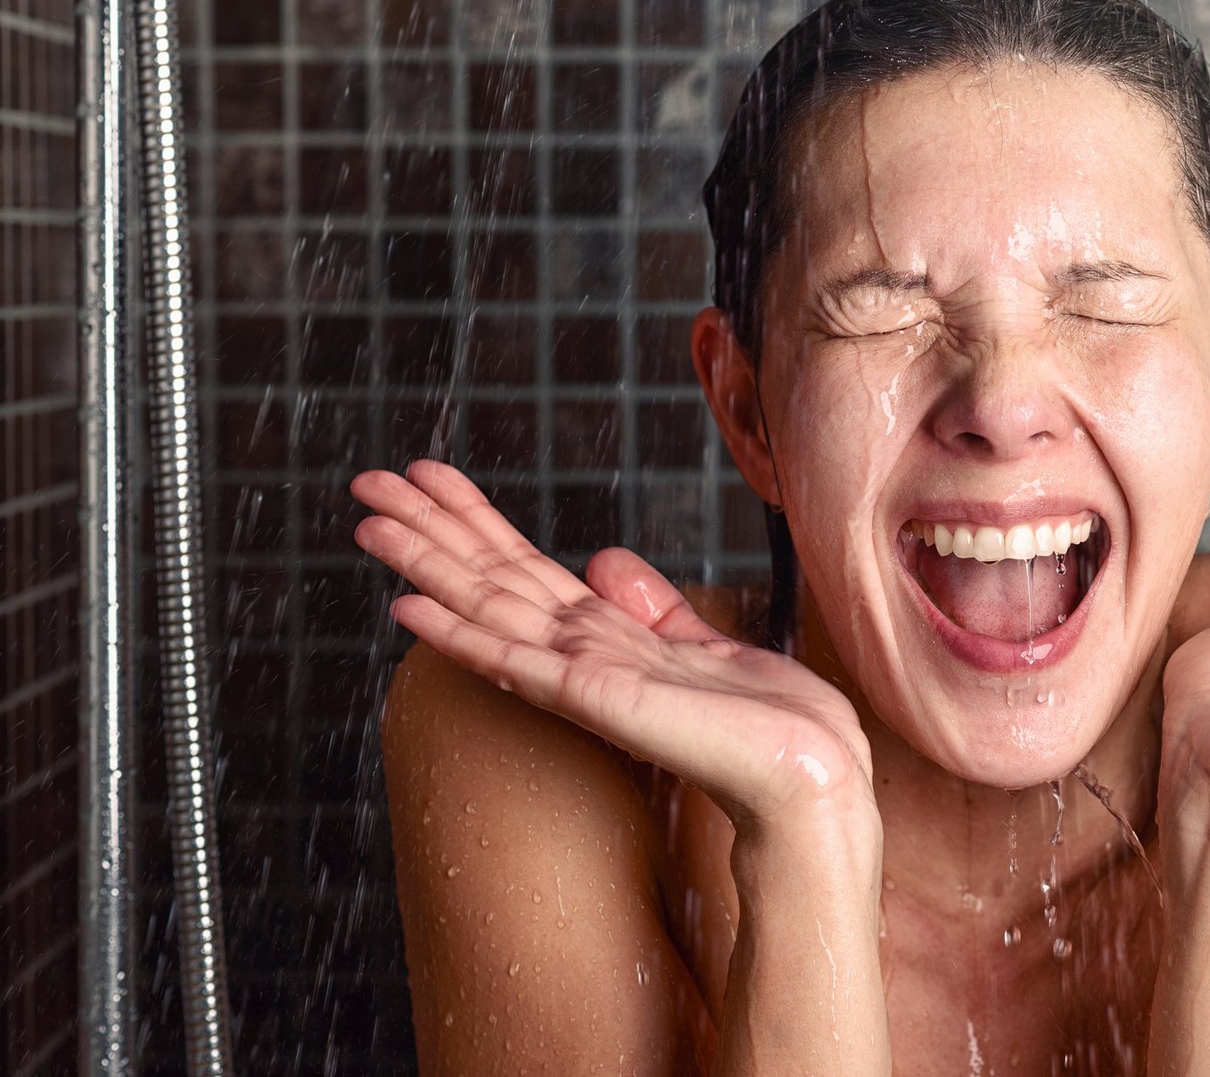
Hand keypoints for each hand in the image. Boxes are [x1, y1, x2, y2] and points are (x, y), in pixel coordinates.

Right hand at [350, 460, 875, 836]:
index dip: (473, 519)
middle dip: (427, 529)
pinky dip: (459, 633)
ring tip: (368, 524)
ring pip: (485, 607)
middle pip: (488, 577)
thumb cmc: (766, 722)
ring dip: (425, 565)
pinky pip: (513, 659)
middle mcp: (579, 655)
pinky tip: (410, 608)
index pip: (522, 567)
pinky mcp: (592, 698)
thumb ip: (650, 609)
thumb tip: (605, 563)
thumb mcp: (703, 643)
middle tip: (365, 483)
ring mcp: (579, 677)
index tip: (428, 477)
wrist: (804, 772)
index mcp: (604, 638)